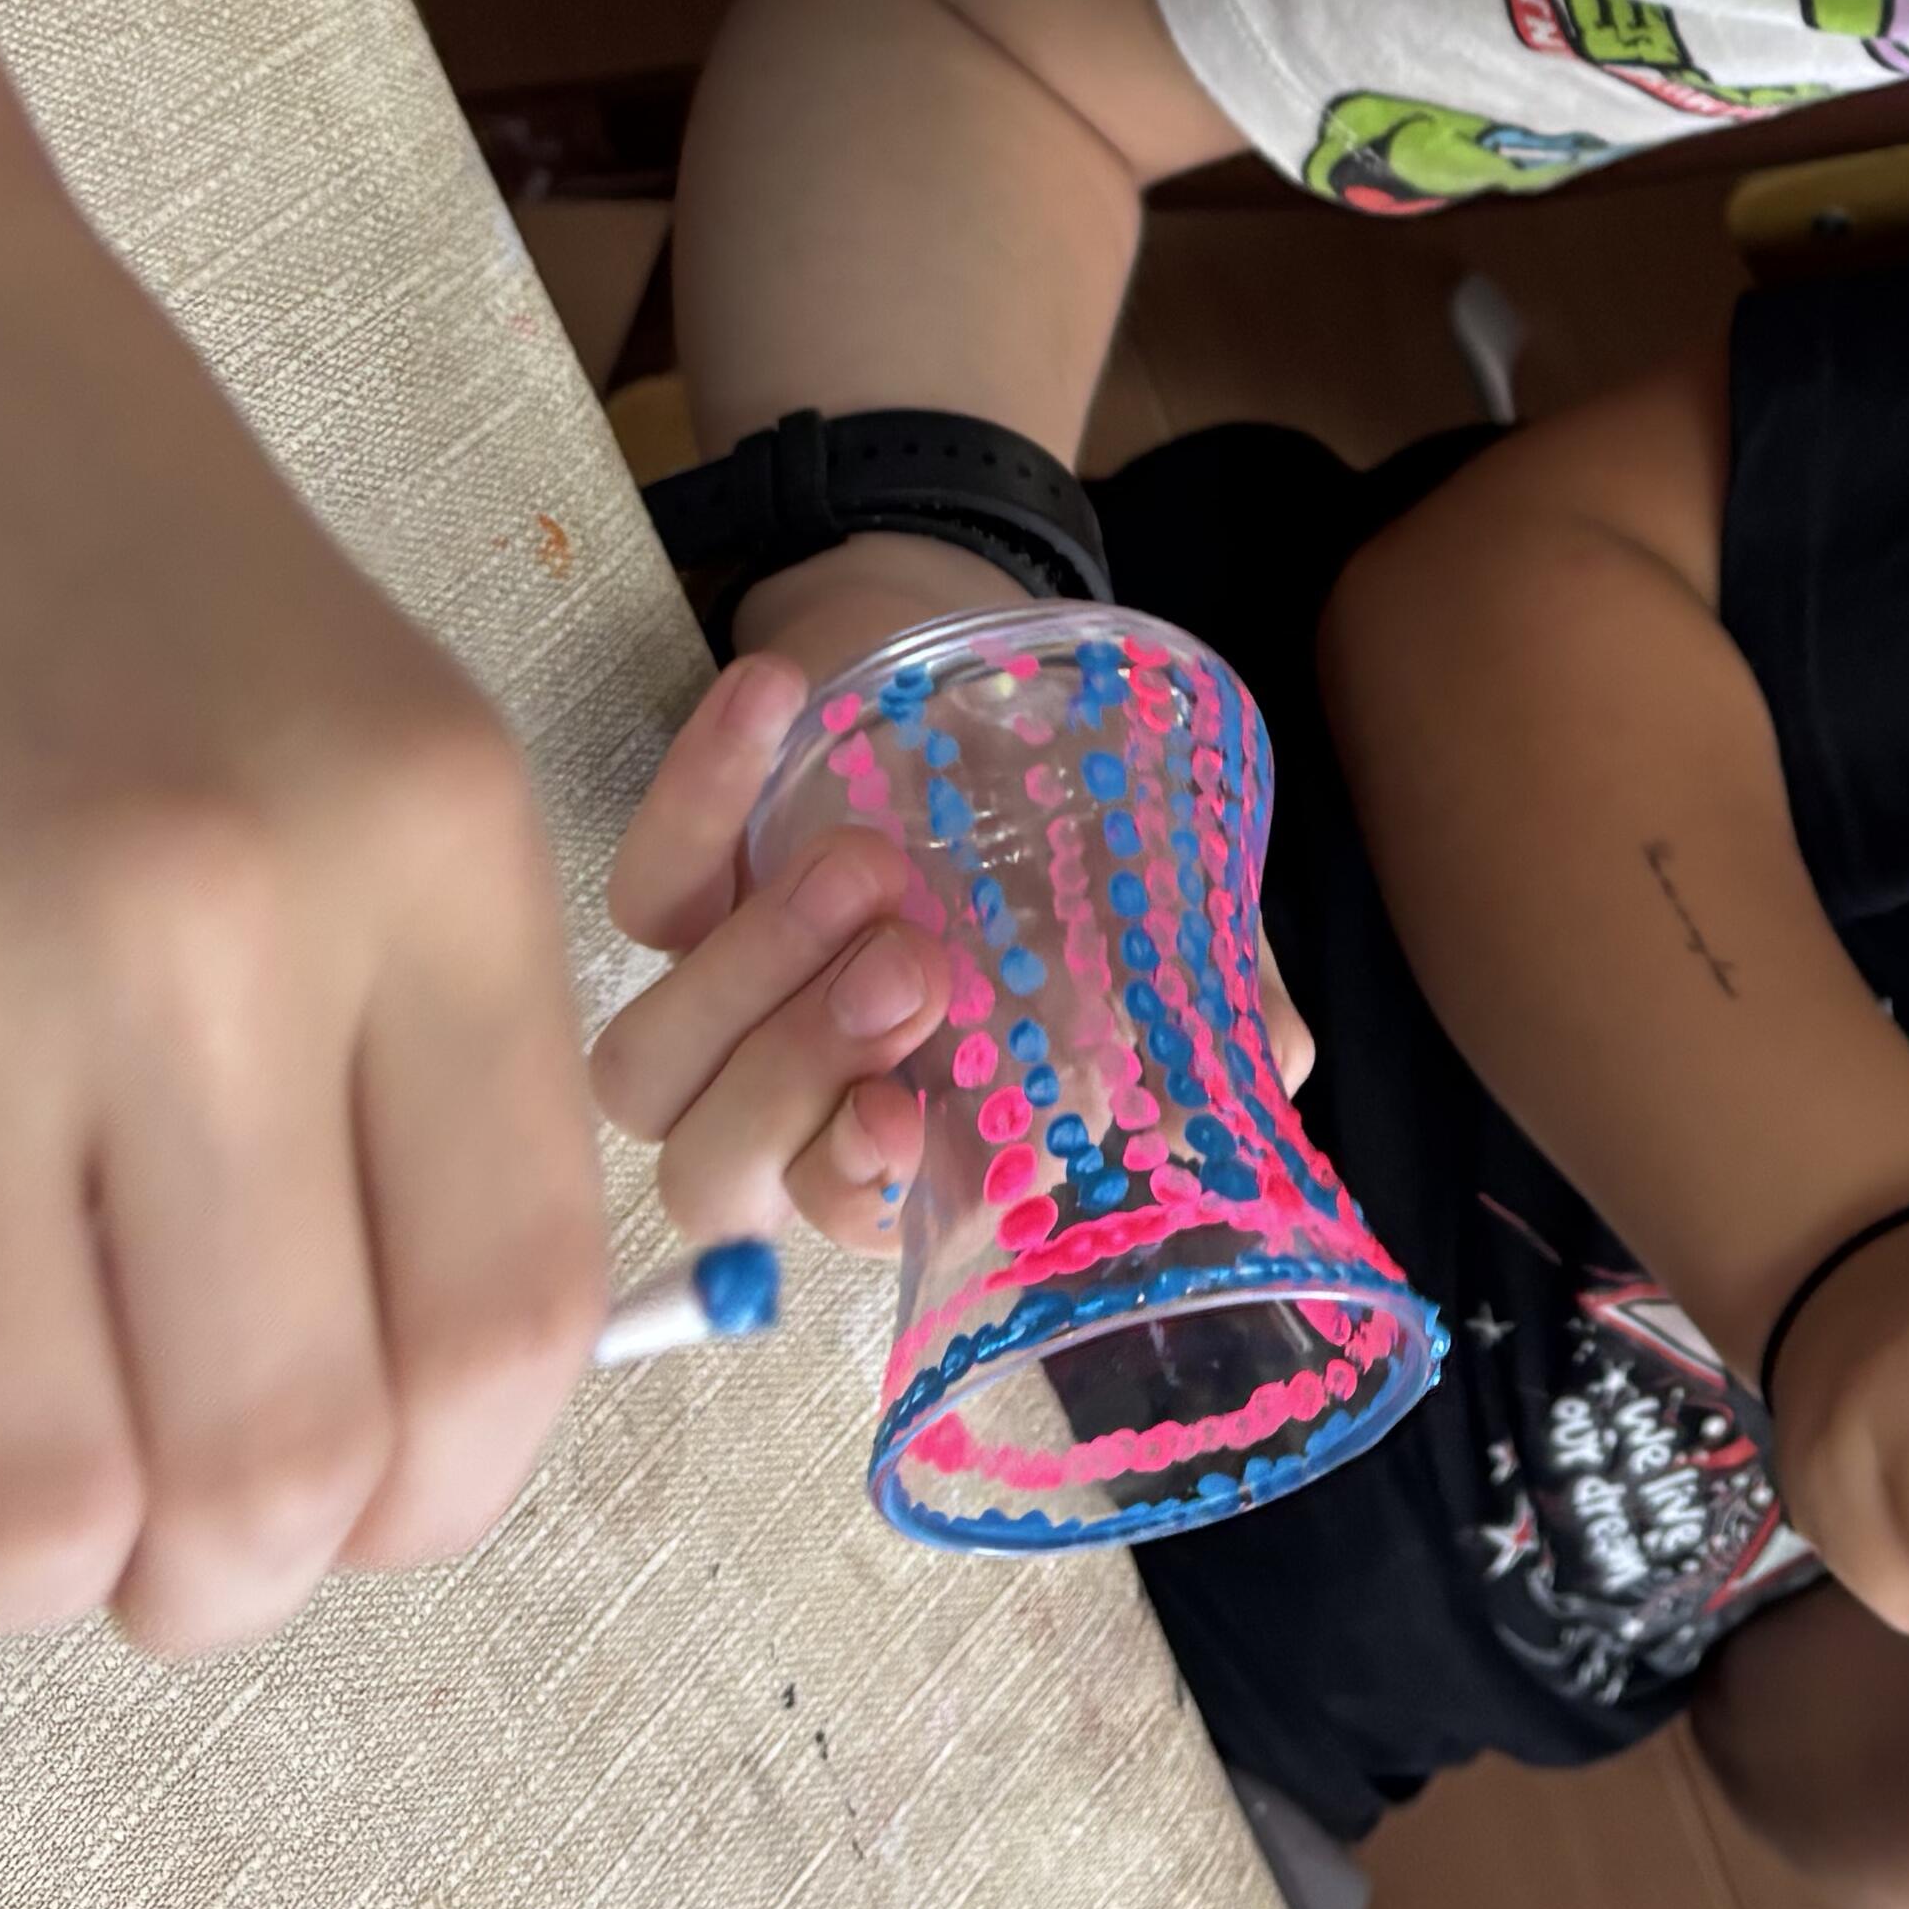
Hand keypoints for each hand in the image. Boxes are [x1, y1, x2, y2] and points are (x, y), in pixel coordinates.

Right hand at [0, 134, 601, 1654]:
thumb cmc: (66, 509)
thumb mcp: (353, 727)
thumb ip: (406, 1032)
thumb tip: (387, 1411)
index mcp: (412, 850)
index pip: (505, 1325)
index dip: (438, 1499)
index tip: (368, 1515)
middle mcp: (188, 934)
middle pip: (270, 1470)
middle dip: (223, 1589)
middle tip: (170, 1567)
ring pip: (13, 1502)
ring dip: (27, 1555)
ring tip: (8, 1460)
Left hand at [585, 537, 1310, 1249]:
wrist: (1001, 693)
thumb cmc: (1085, 850)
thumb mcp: (1171, 937)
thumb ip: (1210, 1026)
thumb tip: (1264, 1076)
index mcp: (907, 1141)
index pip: (839, 1215)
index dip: (853, 1185)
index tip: (905, 1116)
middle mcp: (796, 1091)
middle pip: (712, 1172)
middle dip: (801, 1080)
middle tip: (914, 968)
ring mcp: (725, 997)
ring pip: (648, 1066)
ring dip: (752, 974)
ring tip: (873, 866)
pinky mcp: (676, 886)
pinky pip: (644, 879)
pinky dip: (703, 792)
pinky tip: (782, 703)